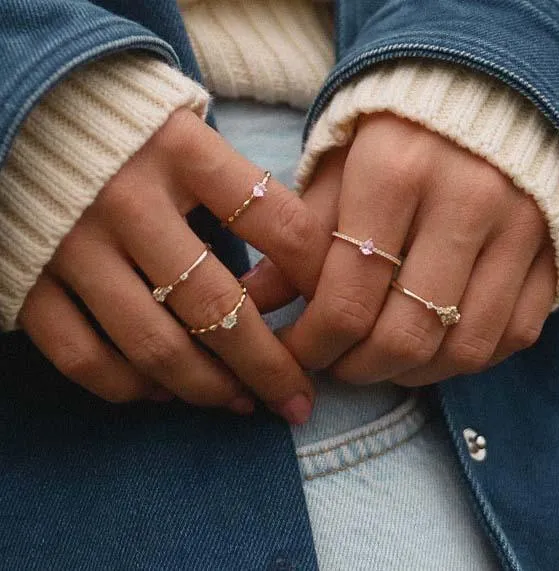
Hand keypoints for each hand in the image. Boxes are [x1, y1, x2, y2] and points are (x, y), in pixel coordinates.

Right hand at [18, 108, 331, 422]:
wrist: (20, 104)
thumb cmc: (125, 126)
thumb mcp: (185, 131)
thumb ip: (235, 188)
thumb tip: (291, 269)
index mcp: (182, 151)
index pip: (279, 224)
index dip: (318, 280)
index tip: (333, 317)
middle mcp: (129, 200)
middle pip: (218, 308)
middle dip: (268, 367)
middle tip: (297, 400)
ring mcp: (72, 245)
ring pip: (154, 345)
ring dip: (207, 388)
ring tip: (239, 403)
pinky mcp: (27, 280)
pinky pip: (83, 356)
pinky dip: (129, 387)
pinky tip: (162, 392)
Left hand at [245, 113, 556, 385]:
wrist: (476, 98)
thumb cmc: (391, 136)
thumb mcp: (332, 170)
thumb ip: (294, 240)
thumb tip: (251, 300)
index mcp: (395, 172)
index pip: (347, 298)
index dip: (312, 345)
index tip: (294, 354)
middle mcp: (466, 200)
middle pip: (405, 335)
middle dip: (358, 369)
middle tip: (334, 365)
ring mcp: (520, 228)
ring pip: (462, 349)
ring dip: (410, 374)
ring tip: (378, 363)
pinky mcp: (552, 249)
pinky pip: (512, 335)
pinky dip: (465, 359)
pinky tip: (431, 349)